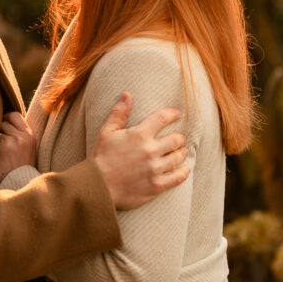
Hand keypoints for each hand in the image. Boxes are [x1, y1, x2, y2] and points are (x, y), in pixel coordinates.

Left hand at [0, 112, 36, 183]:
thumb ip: (21, 134)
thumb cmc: (21, 168)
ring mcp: (9, 142)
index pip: (14, 115)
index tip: (5, 127)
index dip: (7, 119)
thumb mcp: (28, 149)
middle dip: (1, 130)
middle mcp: (21, 136)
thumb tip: (6, 119)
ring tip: (1, 153)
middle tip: (3, 144)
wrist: (17, 186)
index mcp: (29, 136)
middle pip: (3, 121)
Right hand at [90, 93, 188, 209]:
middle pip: (176, 139)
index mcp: (139, 135)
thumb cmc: (101, 157)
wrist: (97, 187)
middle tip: (178, 138)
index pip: (162, 118)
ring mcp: (154, 169)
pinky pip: (177, 178)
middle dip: (178, 137)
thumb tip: (127, 95)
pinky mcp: (156, 185)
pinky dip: (183, 172)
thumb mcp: (106, 132)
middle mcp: (150, 151)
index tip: (177, 114)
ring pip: (178, 158)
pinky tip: (185, 169)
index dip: (172, 114)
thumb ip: (119, 113)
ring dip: (181, 153)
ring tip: (181, 152)